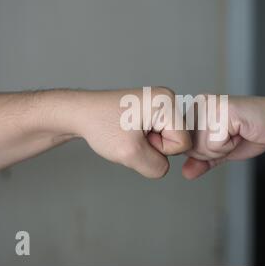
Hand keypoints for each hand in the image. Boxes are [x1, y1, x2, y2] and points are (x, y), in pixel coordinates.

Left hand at [72, 87, 191, 178]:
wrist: (81, 114)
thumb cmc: (100, 126)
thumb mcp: (130, 154)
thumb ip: (157, 167)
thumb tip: (164, 166)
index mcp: (167, 102)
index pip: (183, 142)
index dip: (160, 149)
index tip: (137, 137)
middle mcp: (169, 98)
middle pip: (179, 140)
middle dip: (155, 146)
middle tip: (133, 136)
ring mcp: (162, 103)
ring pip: (169, 140)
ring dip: (149, 145)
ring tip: (130, 134)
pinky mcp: (155, 110)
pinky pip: (161, 136)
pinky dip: (146, 141)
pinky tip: (131, 132)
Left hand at [182, 96, 264, 178]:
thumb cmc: (252, 133)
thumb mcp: (222, 151)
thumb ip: (203, 161)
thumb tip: (186, 173)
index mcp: (195, 111)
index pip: (184, 145)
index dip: (204, 152)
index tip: (224, 139)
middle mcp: (199, 104)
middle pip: (190, 147)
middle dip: (213, 151)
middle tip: (233, 136)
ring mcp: (209, 105)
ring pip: (201, 146)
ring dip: (223, 148)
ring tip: (237, 133)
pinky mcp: (221, 109)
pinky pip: (214, 143)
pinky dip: (230, 145)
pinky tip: (240, 131)